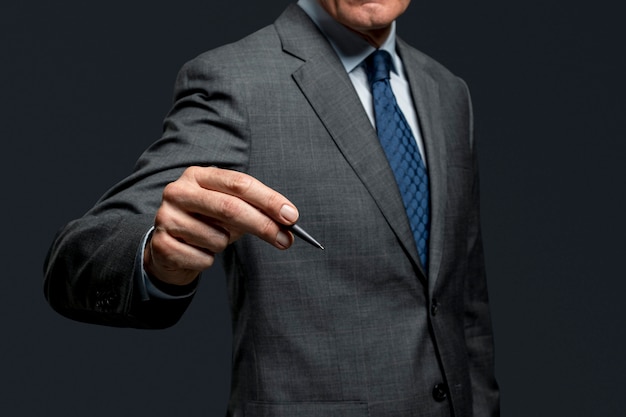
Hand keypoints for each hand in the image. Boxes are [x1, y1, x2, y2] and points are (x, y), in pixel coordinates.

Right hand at [144, 166, 298, 284]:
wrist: (169, 247)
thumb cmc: (207, 223)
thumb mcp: (230, 211)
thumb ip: (257, 212)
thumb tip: (288, 224)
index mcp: (198, 175)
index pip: (239, 184)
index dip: (269, 200)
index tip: (292, 217)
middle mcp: (178, 191)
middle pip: (230, 208)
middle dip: (263, 226)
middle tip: (286, 240)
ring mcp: (166, 217)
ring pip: (217, 238)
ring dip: (225, 245)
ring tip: (212, 241)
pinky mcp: (161, 244)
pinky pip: (203, 259)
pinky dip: (208, 260)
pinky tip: (196, 252)